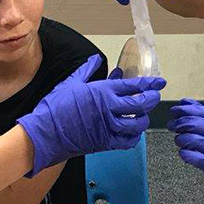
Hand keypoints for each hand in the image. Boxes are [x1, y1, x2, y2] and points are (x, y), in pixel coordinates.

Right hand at [17, 55, 164, 175]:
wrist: (44, 134)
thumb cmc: (55, 108)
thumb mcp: (71, 83)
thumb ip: (86, 70)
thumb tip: (95, 60)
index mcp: (102, 92)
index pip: (133, 86)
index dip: (149, 84)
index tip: (159, 82)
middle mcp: (109, 109)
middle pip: (140, 104)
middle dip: (151, 99)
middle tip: (154, 96)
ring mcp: (108, 128)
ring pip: (137, 124)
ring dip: (144, 118)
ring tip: (143, 114)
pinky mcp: (104, 143)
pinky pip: (127, 141)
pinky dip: (134, 136)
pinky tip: (132, 131)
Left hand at [168, 98, 203, 203]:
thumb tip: (185, 102)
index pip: (201, 110)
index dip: (183, 110)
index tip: (174, 111)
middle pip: (193, 123)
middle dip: (178, 123)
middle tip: (172, 125)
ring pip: (189, 139)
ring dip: (179, 138)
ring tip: (180, 140)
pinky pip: (190, 156)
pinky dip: (183, 153)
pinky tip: (185, 152)